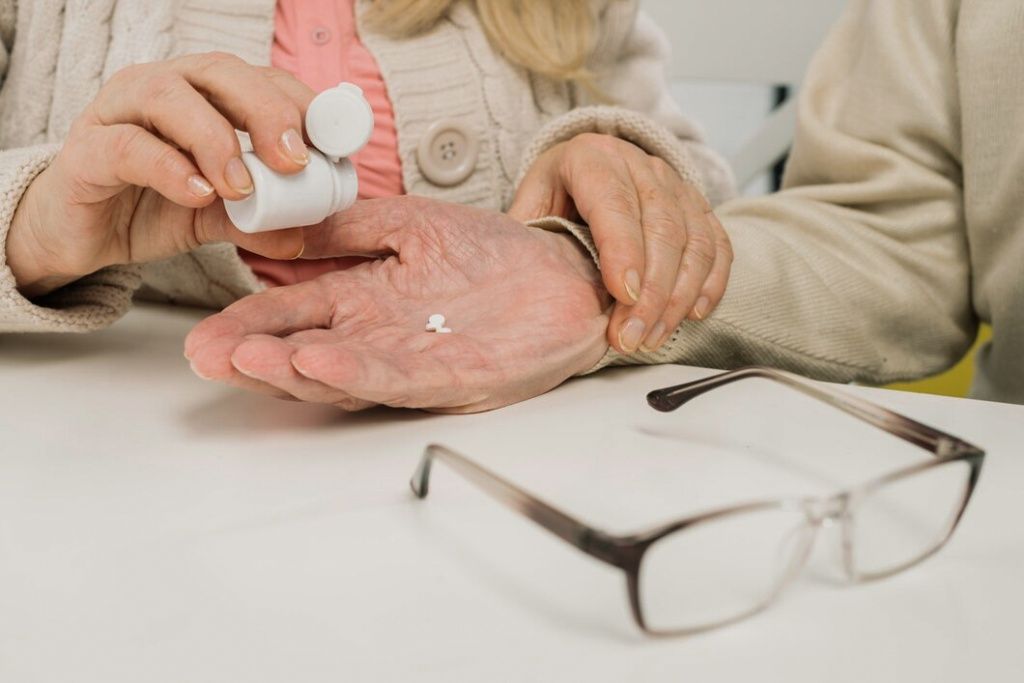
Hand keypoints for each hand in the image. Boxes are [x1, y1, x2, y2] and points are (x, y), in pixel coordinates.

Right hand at [7, 52, 314, 297]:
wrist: (82, 234)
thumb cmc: (153, 206)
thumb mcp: (220, 217)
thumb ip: (260, 222)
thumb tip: (305, 237)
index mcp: (205, 96)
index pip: (261, 79)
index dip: (302, 105)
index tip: (333, 145)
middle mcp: (164, 90)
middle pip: (220, 73)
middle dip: (266, 112)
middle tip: (295, 162)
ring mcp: (119, 113)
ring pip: (169, 96)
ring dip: (216, 139)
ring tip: (243, 187)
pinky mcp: (86, 150)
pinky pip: (126, 146)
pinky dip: (168, 168)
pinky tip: (198, 195)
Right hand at [184, 197, 610, 412]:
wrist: (565, 274)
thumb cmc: (493, 251)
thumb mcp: (412, 224)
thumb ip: (354, 225)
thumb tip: (293, 224)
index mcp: (365, 300)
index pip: (294, 315)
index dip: (249, 324)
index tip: (206, 332)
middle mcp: (379, 337)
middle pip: (303, 353)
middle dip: (253, 357)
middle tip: (209, 357)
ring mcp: (410, 362)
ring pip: (338, 374)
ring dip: (290, 369)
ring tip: (246, 360)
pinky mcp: (448, 377)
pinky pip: (393, 378)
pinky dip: (353, 373)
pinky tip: (316, 361)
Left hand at [509, 133, 732, 354]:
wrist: (591, 164)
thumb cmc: (557, 193)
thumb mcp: (532, 202)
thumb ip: (530, 235)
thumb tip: (529, 283)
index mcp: (592, 158)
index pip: (615, 204)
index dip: (623, 251)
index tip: (623, 296)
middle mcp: (640, 165)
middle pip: (661, 228)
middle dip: (651, 292)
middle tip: (632, 337)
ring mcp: (676, 184)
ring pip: (693, 240)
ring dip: (678, 297)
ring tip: (653, 338)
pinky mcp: (699, 205)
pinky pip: (716, 245)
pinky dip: (710, 282)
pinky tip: (691, 314)